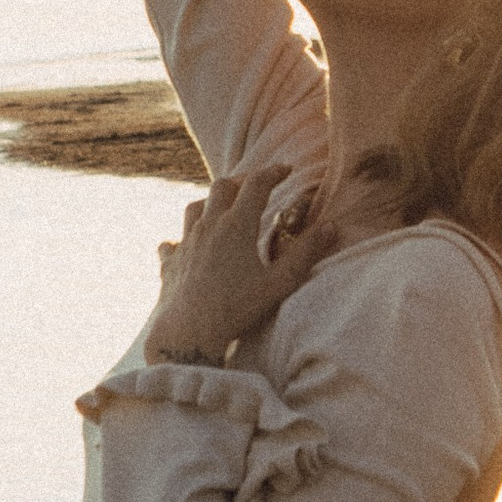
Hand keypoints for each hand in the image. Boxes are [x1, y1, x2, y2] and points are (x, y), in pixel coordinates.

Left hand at [143, 165, 336, 365]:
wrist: (189, 332)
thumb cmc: (237, 308)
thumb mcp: (280, 282)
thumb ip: (306, 253)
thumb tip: (332, 227)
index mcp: (237, 225)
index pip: (257, 184)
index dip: (273, 172)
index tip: (285, 169)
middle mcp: (208, 226)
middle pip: (222, 187)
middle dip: (241, 182)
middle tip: (256, 187)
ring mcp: (186, 243)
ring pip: (194, 208)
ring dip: (210, 203)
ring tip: (222, 209)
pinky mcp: (169, 263)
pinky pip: (172, 243)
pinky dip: (180, 239)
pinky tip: (183, 246)